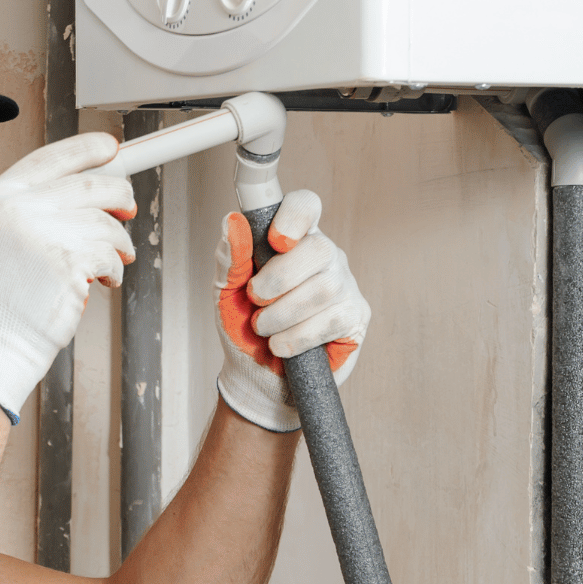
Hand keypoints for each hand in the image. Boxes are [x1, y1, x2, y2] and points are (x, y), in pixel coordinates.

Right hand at [0, 132, 135, 420]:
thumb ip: (31, 210)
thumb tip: (86, 196)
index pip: (48, 158)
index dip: (85, 150)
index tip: (110, 149)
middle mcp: (12, 209)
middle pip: (88, 184)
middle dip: (118, 195)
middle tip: (127, 208)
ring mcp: (38, 232)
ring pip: (104, 222)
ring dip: (117, 244)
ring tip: (108, 263)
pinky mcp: (65, 260)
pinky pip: (108, 254)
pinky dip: (114, 268)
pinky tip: (102, 280)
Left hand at [214, 190, 368, 432]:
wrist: (257, 377)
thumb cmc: (243, 327)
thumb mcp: (227, 293)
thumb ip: (230, 259)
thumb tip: (232, 222)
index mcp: (293, 240)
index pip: (306, 206)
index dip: (295, 216)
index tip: (275, 241)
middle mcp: (324, 256)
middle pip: (318, 248)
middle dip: (279, 279)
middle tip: (255, 301)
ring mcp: (345, 285)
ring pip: (325, 288)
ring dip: (284, 313)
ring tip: (264, 329)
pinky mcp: (356, 317)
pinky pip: (333, 319)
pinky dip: (299, 336)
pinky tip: (283, 346)